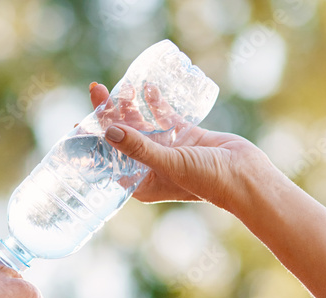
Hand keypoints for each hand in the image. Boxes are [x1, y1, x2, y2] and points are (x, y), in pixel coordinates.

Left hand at [87, 82, 270, 210]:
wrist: (245, 175)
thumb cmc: (206, 180)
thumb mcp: (168, 163)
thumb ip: (138, 147)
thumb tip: (109, 130)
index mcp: (142, 183)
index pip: (110, 161)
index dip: (94, 141)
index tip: (80, 122)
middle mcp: (152, 167)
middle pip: (124, 137)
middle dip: (109, 115)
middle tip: (97, 91)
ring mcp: (169, 150)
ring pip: (143, 125)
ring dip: (131, 107)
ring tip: (119, 87)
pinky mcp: (185, 136)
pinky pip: (165, 117)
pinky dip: (156, 104)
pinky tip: (147, 88)